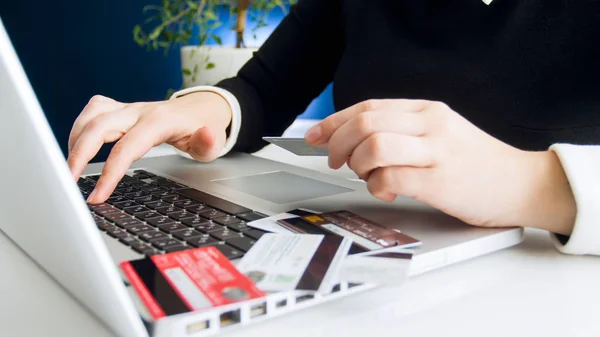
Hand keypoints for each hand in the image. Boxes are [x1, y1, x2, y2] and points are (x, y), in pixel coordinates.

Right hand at [68, 92, 231, 203]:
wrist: (202, 109)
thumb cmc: (204, 128)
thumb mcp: (213, 142)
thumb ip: (208, 142)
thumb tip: (206, 134)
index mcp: (159, 122)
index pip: (127, 148)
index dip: (109, 173)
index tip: (97, 196)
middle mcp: (139, 112)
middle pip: (99, 127)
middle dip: (79, 155)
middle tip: (69, 184)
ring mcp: (128, 108)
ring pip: (91, 117)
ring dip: (75, 141)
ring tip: (70, 170)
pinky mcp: (121, 108)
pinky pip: (93, 112)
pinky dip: (80, 128)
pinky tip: (78, 147)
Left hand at [305, 99, 575, 234]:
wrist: (521, 183)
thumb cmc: (475, 163)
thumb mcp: (439, 134)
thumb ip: (402, 131)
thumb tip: (353, 140)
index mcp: (426, 110)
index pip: (367, 107)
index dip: (334, 122)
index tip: (315, 136)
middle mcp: (430, 125)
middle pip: (365, 123)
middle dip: (338, 144)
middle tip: (336, 162)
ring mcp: (436, 151)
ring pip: (374, 146)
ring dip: (358, 165)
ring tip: (367, 177)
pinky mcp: (440, 181)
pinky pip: (391, 177)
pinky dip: (377, 186)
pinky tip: (386, 190)